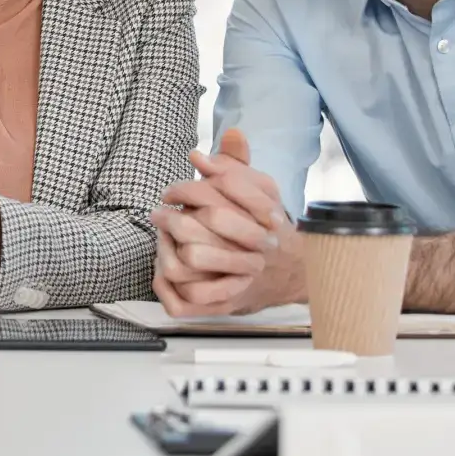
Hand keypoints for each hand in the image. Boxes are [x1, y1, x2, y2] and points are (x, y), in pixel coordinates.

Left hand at [152, 129, 303, 314]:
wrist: (295, 271)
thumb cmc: (267, 223)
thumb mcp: (260, 188)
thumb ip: (232, 165)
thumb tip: (197, 154)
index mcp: (265, 212)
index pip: (225, 187)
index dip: (187, 188)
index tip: (171, 193)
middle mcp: (259, 243)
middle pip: (208, 220)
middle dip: (174, 215)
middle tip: (159, 214)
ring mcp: (246, 275)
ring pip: (193, 259)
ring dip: (168, 247)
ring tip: (161, 240)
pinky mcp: (232, 301)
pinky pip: (192, 296)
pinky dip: (172, 285)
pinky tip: (165, 270)